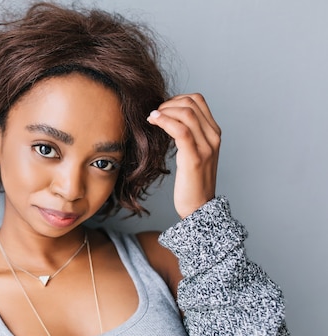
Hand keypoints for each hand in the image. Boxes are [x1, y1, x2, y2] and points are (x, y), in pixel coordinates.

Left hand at [147, 93, 220, 218]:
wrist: (199, 207)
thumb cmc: (191, 181)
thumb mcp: (192, 153)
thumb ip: (187, 135)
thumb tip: (167, 118)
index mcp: (214, 133)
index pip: (198, 100)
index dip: (176, 98)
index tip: (162, 109)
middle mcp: (213, 136)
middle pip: (191, 103)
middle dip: (168, 103)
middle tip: (153, 114)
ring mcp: (206, 147)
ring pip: (186, 113)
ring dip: (164, 111)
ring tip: (151, 118)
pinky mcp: (195, 158)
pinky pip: (181, 130)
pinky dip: (165, 121)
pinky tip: (153, 121)